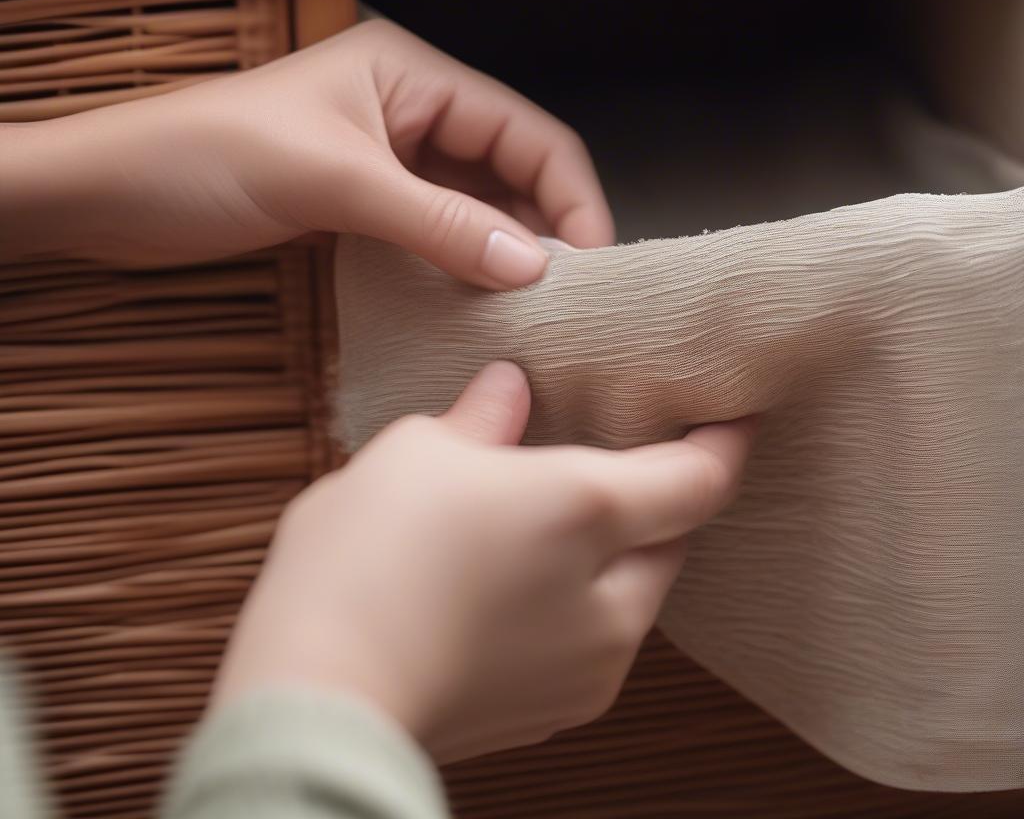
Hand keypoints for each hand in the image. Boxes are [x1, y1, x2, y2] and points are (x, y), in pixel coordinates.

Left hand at [1, 19, 612, 287]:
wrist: (110, 195)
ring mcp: (389, 163)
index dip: (569, 195)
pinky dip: (461, 267)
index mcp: (415, 75)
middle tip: (572, 299)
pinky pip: (435, 236)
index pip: (525, 131)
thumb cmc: (209, 159)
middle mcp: (412, 113)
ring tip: (536, 312)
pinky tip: (479, 305)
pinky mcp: (365, 208)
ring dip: (505, 254)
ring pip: (475, 208)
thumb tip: (534, 267)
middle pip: (509, 170)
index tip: (594, 263)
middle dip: (544, 229)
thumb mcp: (335, 182)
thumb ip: (438, 222)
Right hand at [211, 362, 754, 761]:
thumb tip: (508, 390)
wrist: (321, 698)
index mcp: (585, 510)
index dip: (727, 443)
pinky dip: (583, 601)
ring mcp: (591, 665)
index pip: (699, 478)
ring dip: (618, 553)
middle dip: (664, 497)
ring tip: (556, 522)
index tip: (739, 414)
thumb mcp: (415, 454)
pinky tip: (524, 583)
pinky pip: (598, 639)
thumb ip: (482, 419)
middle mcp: (610, 595)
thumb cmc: (363, 560)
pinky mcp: (557, 711)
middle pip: (675, 536)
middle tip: (628, 457)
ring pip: (638, 593)